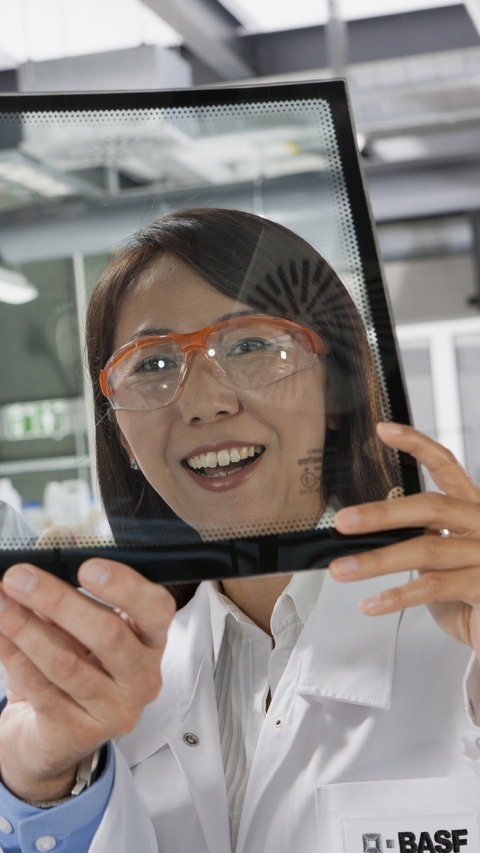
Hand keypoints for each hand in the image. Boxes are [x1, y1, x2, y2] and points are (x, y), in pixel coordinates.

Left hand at [0, 559, 174, 802]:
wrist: (48, 733)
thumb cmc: (72, 662)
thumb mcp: (74, 619)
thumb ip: (68, 575)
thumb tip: (56, 537)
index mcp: (151, 640)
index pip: (157, 609)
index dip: (126, 587)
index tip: (86, 567)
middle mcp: (142, 677)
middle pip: (108, 635)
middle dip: (58, 601)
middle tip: (19, 577)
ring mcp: (114, 711)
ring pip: (67, 664)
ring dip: (26, 628)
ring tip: (1, 602)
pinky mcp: (79, 734)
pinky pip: (42, 690)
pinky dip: (15, 657)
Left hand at [330, 422, 479, 654]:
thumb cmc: (472, 596)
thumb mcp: (443, 561)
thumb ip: (418, 541)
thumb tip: (366, 533)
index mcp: (472, 510)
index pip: (446, 466)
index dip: (416, 445)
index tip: (385, 431)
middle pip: (431, 507)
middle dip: (381, 514)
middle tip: (344, 521)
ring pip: (426, 549)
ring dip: (377, 561)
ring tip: (343, 570)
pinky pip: (433, 587)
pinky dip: (396, 596)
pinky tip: (371, 602)